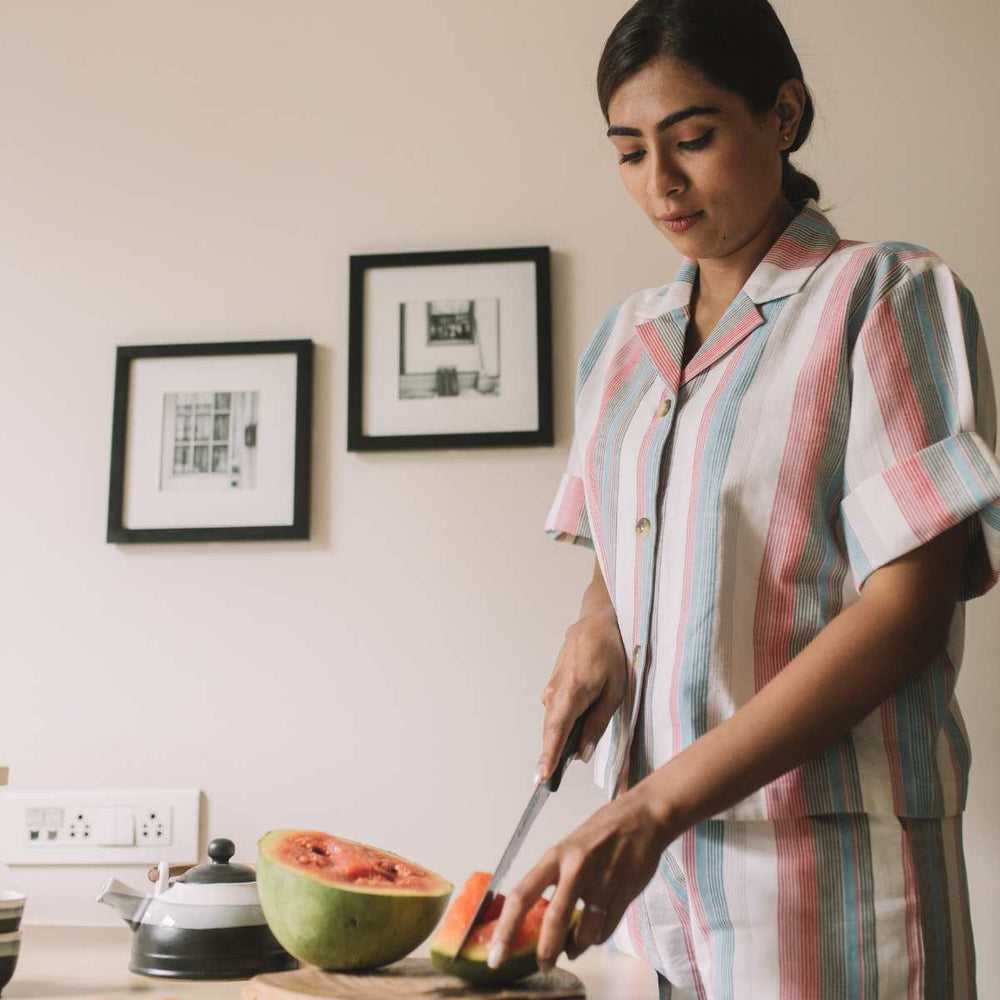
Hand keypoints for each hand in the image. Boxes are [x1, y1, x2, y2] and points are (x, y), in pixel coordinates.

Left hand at [487, 786, 670, 970]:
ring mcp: (603, 882)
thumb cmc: (601, 832)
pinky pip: (607, 930)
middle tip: (541, 965)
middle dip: (546, 950)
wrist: (642, 817)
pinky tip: (593, 935)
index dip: (506, 929)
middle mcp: (577, 868)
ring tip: (573, 948)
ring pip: (586, 932)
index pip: (522, 896)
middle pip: (554, 919)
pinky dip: (597, 938)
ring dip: (577, 947)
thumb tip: (541, 921)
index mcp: (556, 856)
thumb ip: (556, 881)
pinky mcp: (625, 893)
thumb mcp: (569, 849)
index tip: (496, 954)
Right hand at [537, 604, 625, 782]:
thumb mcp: (615, 691)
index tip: (540, 777)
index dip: (548, 756)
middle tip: (545, 783)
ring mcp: (551, 686)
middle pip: (550, 730)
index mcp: (573, 692)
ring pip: (552, 720)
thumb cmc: (611, 654)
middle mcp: (556, 691)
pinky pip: (555, 709)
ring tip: (558, 762)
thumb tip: (583, 751)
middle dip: (548, 756)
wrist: (597, 622)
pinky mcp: (552, 683)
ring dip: (556, 739)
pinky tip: (570, 730)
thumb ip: (598, 723)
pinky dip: (560, 723)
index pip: (556, 731)